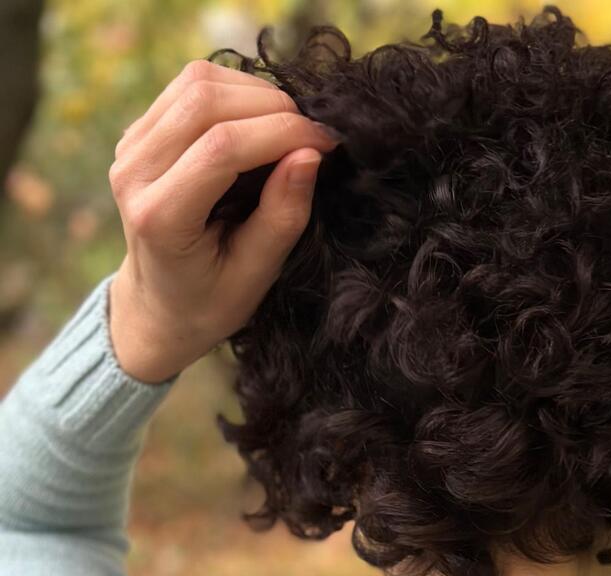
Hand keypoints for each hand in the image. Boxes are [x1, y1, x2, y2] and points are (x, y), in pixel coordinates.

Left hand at [106, 59, 338, 383]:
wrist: (158, 306)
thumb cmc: (209, 301)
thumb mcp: (255, 276)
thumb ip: (282, 217)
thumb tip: (311, 154)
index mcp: (158, 217)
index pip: (222, 146)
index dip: (282, 133)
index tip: (327, 145)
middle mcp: (134, 173)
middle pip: (205, 100)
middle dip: (273, 107)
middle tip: (312, 137)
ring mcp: (130, 146)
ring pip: (197, 81)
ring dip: (256, 93)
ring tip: (289, 129)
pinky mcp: (139, 131)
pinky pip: (189, 86)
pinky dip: (235, 93)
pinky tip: (260, 123)